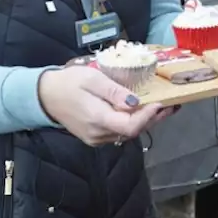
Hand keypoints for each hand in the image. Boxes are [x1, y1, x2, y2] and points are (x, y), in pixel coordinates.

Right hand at [37, 65, 176, 145]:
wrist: (45, 96)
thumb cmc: (68, 83)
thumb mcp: (92, 79)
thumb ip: (114, 92)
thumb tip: (135, 103)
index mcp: (97, 119)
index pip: (130, 126)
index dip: (148, 116)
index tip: (160, 103)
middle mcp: (98, 134)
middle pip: (133, 131)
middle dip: (154, 118)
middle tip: (172, 104)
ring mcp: (96, 138)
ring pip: (127, 133)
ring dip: (146, 121)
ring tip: (164, 107)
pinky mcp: (95, 137)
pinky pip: (119, 132)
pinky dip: (134, 123)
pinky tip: (143, 112)